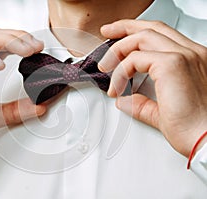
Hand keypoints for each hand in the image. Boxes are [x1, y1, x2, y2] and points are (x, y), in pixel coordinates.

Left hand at [99, 19, 206, 156]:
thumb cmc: (194, 129)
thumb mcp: (163, 112)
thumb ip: (143, 104)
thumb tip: (124, 101)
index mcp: (192, 60)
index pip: (161, 36)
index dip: (137, 33)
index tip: (119, 36)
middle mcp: (191, 54)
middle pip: (151, 28)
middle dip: (124, 27)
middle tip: (106, 32)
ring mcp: (184, 56)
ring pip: (142, 37)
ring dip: (118, 49)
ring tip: (105, 66)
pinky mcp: (172, 65)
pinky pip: (135, 59)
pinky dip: (120, 72)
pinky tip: (116, 87)